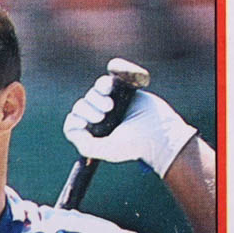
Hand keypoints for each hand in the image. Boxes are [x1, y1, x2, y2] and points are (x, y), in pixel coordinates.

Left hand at [63, 67, 196, 178]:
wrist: (161, 131)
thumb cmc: (135, 145)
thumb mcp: (109, 150)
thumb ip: (87, 146)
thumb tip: (73, 130)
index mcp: (94, 135)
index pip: (72, 125)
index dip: (74, 122)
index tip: (84, 124)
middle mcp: (99, 120)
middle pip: (81, 107)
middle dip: (88, 110)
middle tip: (102, 117)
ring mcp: (109, 104)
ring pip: (91, 94)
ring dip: (96, 97)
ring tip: (110, 105)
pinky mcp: (120, 91)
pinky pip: (104, 82)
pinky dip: (103, 83)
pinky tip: (109, 89)